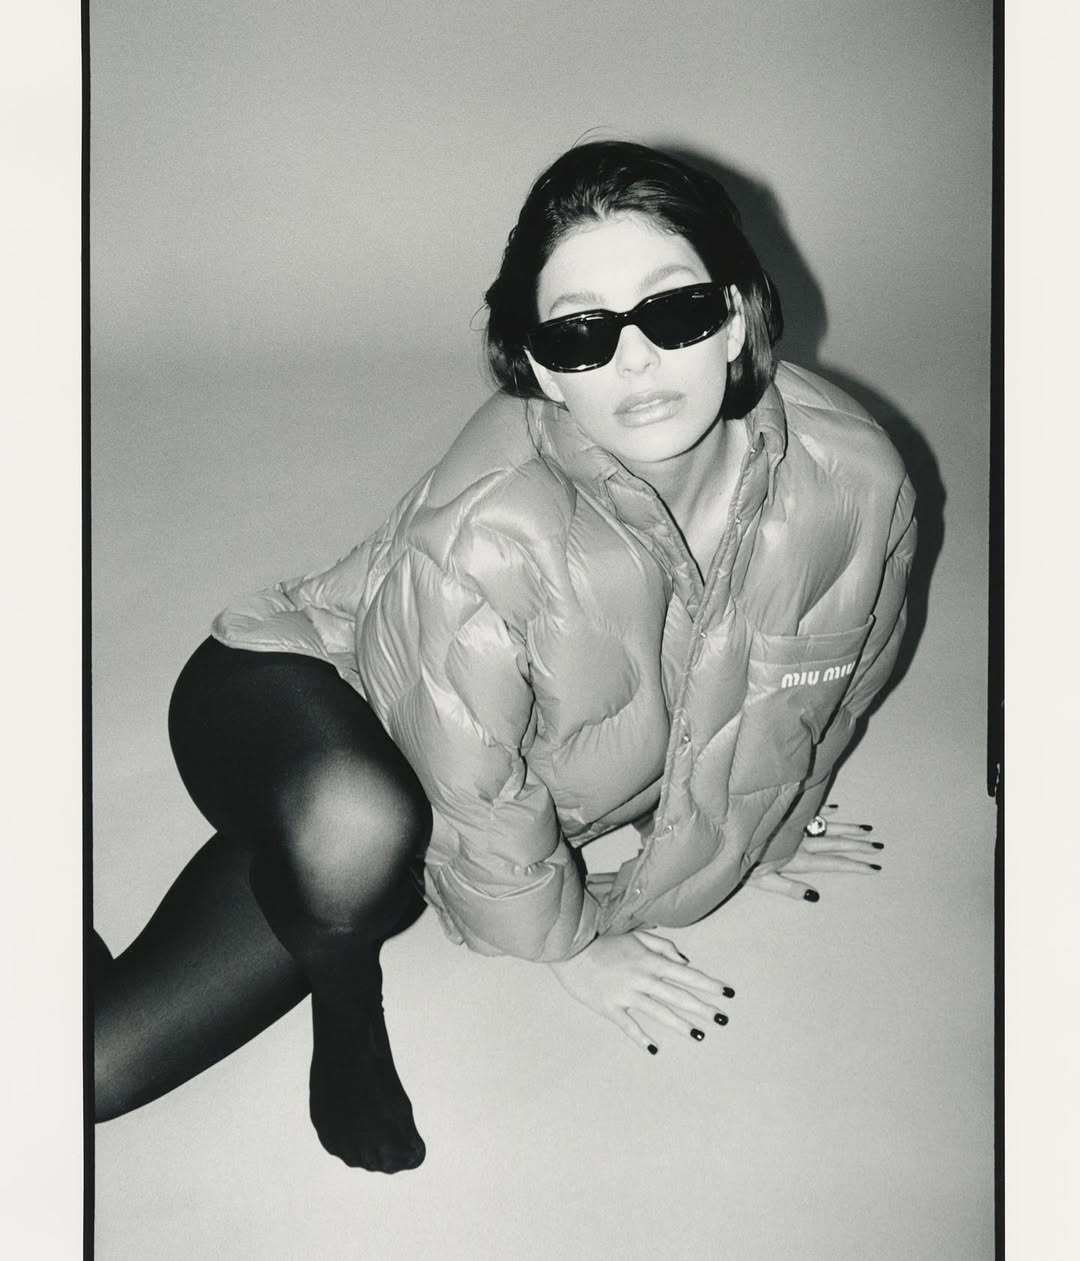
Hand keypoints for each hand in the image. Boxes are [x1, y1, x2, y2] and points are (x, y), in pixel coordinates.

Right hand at [547, 929, 733, 1054]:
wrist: (571, 952)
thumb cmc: (604, 943)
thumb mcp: (635, 936)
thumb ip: (661, 945)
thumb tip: (683, 960)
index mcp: (650, 961)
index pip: (685, 974)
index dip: (707, 984)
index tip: (726, 993)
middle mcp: (642, 979)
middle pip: (678, 995)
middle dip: (702, 1007)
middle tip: (722, 1018)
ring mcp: (626, 995)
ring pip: (659, 1012)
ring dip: (680, 1025)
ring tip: (700, 1035)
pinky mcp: (610, 1008)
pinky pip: (629, 1026)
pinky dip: (641, 1038)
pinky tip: (654, 1049)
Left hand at [747, 802, 883, 901]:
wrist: (725, 840)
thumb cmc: (742, 864)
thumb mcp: (765, 883)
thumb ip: (790, 888)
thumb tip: (815, 896)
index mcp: (797, 857)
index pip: (833, 862)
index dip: (854, 865)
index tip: (874, 867)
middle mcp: (799, 840)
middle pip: (835, 842)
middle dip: (858, 845)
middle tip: (878, 846)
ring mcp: (793, 827)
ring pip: (827, 826)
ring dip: (847, 828)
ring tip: (866, 830)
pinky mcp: (785, 817)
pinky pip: (809, 811)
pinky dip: (824, 811)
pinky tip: (836, 809)